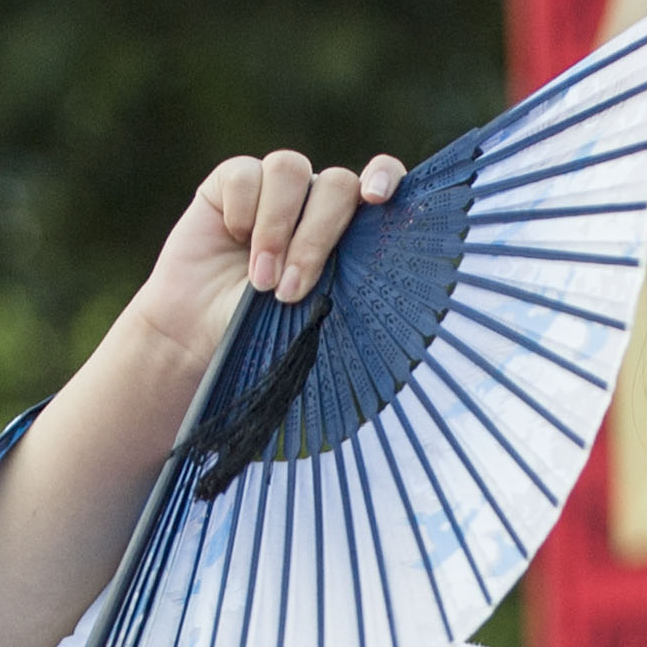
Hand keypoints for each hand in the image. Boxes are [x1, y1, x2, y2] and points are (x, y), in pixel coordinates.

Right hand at [0, 143, 404, 646]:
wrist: (180, 380)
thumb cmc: (256, 387)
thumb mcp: (328, 388)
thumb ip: (381, 387)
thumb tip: (466, 472)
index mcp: (360, 263)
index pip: (397, 207)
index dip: (410, 192)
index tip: (405, 205)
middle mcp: (327, 226)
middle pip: (357, 187)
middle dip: (345, 223)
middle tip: (313, 283)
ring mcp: (277, 205)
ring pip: (308, 175)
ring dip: (298, 230)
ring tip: (275, 291)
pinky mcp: (228, 193)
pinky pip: (255, 174)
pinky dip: (256, 213)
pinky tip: (250, 269)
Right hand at [123, 149, 409, 373]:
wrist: (201, 334)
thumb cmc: (265, 327)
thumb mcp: (312, 309)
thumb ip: (342, 277)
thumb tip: (364, 261)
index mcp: (349, 227)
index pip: (382, 180)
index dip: (385, 176)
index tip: (377, 198)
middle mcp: (316, 199)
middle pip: (337, 184)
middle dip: (317, 237)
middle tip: (291, 290)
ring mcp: (276, 186)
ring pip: (291, 170)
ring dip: (277, 228)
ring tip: (261, 280)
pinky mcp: (232, 180)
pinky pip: (245, 175)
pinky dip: (241, 210)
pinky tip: (232, 239)